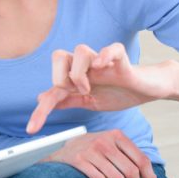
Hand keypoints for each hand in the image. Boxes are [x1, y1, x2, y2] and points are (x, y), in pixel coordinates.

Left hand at [27, 43, 172, 133]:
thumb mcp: (89, 102)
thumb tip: (42, 99)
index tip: (31, 129)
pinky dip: (105, 55)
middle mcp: (86, 66)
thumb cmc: (117, 92)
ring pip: (80, 50)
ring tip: (89, 88)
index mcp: (76, 76)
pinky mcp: (121, 59)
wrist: (146, 89)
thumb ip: (67, 100)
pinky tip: (101, 66)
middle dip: (59, 78)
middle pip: (59, 56)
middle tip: (73, 93)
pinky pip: (111, 49)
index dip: (41, 110)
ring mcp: (102, 62)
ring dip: (79, 72)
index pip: (52, 88)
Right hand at [45, 130, 156, 177]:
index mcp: (116, 135)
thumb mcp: (111, 144)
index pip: (141, 159)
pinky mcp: (79, 161)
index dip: (149, 177)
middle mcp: (104, 141)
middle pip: (131, 171)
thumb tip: (150, 176)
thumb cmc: (94, 149)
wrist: (64, 149)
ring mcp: (91, 150)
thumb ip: (129, 154)